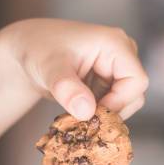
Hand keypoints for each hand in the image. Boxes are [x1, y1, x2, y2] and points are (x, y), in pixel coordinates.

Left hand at [1, 18, 148, 119]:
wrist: (27, 51)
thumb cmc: (37, 50)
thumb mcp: (49, 69)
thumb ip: (66, 89)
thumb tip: (86, 111)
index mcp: (115, 43)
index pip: (136, 81)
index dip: (119, 103)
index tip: (92, 115)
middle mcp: (122, 53)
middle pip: (134, 95)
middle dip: (110, 112)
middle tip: (82, 120)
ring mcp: (116, 67)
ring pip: (124, 103)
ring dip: (102, 115)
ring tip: (75, 114)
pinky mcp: (108, 81)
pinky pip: (113, 105)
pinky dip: (97, 114)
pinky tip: (76, 112)